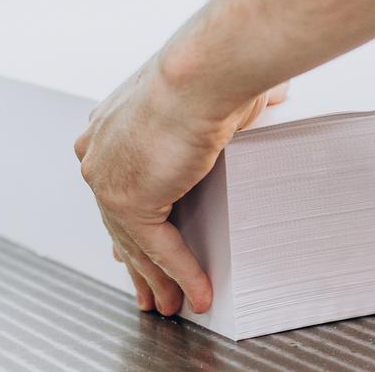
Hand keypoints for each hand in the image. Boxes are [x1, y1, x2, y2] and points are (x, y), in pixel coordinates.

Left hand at [75, 55, 286, 314]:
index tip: (130, 251)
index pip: (114, 186)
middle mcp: (100, 153)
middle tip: (149, 292)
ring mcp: (108, 179)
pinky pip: (159, 248)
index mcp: (111, 126)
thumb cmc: (212, 69)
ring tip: (173, 305)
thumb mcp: (217, 93)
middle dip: (136, 263)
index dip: (126, 223)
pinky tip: (197, 294)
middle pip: (118, 222)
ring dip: (158, 280)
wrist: (203, 71)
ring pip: (135, 243)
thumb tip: (275, 96)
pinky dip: (181, 273)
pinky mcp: (129, 201)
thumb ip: (234, 109)